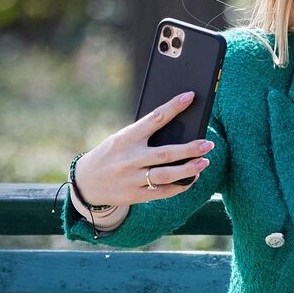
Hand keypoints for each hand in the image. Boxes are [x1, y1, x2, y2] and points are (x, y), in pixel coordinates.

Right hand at [74, 92, 214, 206]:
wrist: (85, 183)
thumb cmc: (111, 155)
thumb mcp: (121, 140)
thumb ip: (144, 136)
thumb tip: (179, 130)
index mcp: (126, 138)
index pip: (154, 119)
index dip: (173, 107)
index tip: (190, 96)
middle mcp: (130, 158)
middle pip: (165, 153)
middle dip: (190, 149)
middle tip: (208, 144)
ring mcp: (132, 178)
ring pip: (166, 175)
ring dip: (189, 169)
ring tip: (205, 161)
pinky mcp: (135, 195)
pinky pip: (163, 192)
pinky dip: (180, 185)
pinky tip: (193, 178)